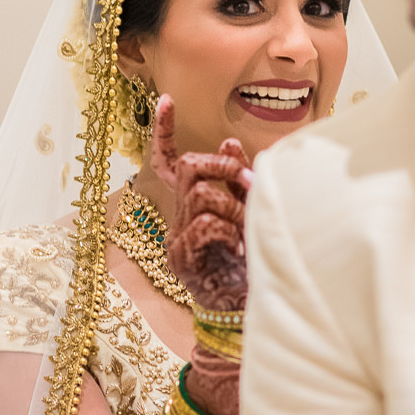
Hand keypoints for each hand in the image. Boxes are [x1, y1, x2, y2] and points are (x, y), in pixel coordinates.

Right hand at [148, 95, 251, 317]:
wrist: (244, 313)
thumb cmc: (249, 265)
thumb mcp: (247, 215)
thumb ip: (236, 182)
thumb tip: (231, 141)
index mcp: (190, 208)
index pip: (169, 163)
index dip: (165, 132)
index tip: (166, 100)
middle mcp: (178, 221)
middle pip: (189, 168)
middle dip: (223, 166)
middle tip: (246, 183)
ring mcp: (177, 241)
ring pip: (201, 193)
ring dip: (232, 203)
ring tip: (246, 227)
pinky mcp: (184, 259)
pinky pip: (205, 224)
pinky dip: (227, 229)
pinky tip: (237, 247)